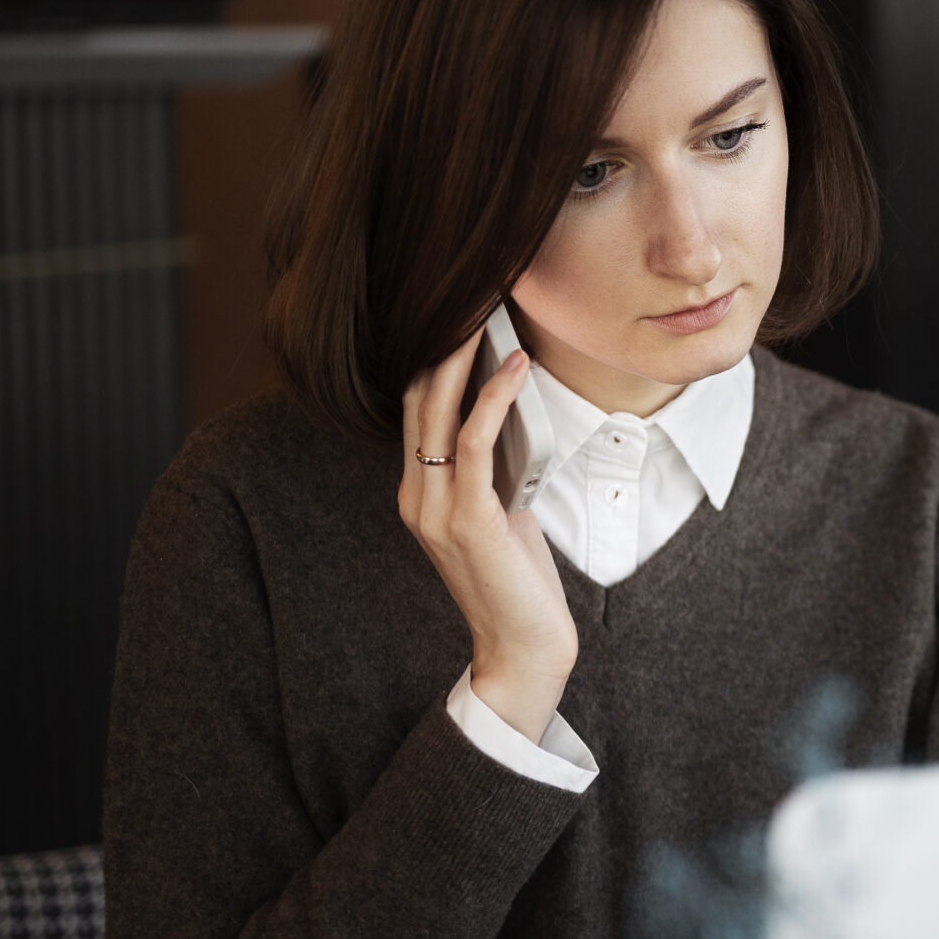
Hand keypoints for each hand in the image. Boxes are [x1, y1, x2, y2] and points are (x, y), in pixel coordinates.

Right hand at [400, 333, 577, 742]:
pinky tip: (514, 367)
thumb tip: (514, 418)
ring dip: (461, 357)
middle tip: (467, 290)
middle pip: (417, 399)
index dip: (434, 357)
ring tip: (484, 311)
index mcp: (419, 492)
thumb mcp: (501, 513)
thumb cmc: (518, 582)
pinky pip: (474, 443)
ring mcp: (435, 507)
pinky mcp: (468, 518)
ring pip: (437, 412)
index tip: (462, 310)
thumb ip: (494, 470)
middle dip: (440, 342)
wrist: (522, 648)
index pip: (416, 409)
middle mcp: (416, 494)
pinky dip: (493, 398)